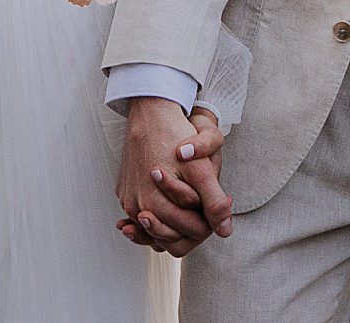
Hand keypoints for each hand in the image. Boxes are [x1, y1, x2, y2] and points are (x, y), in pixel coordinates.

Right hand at [114, 97, 221, 255]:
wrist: (149, 113)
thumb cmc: (175, 138)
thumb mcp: (201, 170)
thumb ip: (213, 203)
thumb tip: (225, 231)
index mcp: (156, 207)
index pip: (191, 233)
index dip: (210, 223)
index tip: (218, 203)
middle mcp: (138, 209)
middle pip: (172, 237)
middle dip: (192, 225)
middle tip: (204, 204)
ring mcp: (128, 202)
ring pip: (156, 229)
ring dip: (174, 222)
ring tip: (190, 205)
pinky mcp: (124, 193)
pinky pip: (143, 213)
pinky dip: (158, 213)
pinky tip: (170, 201)